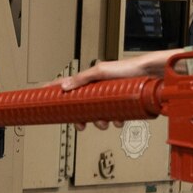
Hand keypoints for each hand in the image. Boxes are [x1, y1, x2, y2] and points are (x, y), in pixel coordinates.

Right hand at [50, 51, 176, 127]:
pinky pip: (114, 117)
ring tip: (105, 123)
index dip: (53, 90)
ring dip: (100, 121)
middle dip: (81, 117)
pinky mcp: (122, 104)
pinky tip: (119, 120)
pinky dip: (115, 121)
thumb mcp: (102, 71)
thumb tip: (65, 86)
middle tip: (81, 124)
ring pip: (97, 114)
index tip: (40, 94)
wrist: (153, 74)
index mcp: (91, 79)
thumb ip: (82, 79)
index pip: (67, 83)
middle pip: (81, 105)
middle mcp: (98, 87)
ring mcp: (109, 96)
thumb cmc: (129, 68)